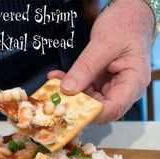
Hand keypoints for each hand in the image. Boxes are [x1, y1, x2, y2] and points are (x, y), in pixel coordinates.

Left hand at [48, 0, 153, 122]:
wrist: (129, 15)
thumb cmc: (125, 25)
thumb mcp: (103, 44)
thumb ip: (85, 68)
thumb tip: (67, 89)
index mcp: (134, 83)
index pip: (114, 108)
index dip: (93, 114)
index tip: (71, 111)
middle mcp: (125, 89)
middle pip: (100, 108)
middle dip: (77, 104)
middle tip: (57, 98)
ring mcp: (113, 87)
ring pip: (90, 101)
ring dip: (71, 94)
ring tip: (55, 83)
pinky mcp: (103, 83)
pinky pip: (86, 90)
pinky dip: (73, 85)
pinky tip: (59, 78)